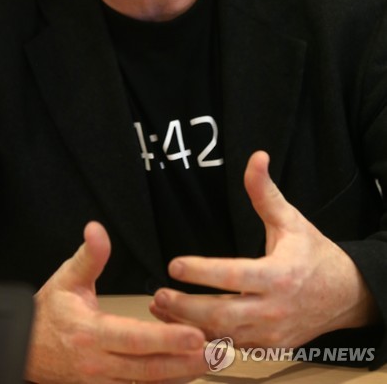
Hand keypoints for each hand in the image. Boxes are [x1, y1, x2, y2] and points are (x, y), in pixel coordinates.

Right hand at [24, 221, 206, 383]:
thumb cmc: (48, 314)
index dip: (166, 338)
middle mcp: (99, 364)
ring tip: (211, 361)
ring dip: (181, 375)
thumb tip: (97, 229)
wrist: (23, 350)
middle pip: (150, 368)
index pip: (134, 339)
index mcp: (91, 334)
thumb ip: (89, 256)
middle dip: (186, 361)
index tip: (194, 334)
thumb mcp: (66, 279)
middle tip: (218, 350)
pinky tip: (186, 374)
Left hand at [150, 151, 378, 347]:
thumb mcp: (290, 220)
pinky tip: (182, 325)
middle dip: (187, 307)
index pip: (235, 276)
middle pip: (223, 314)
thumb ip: (265, 192)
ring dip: (189, 324)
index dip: (202, 272)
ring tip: (160, 308)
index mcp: (279, 275)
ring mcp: (272, 333)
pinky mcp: (269, 347)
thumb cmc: (314, 254)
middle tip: (159, 293)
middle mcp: (275, 309)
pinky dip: (206, 338)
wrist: (345, 295)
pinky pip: (232, 346)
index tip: (174, 265)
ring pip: (224, 335)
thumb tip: (256, 157)